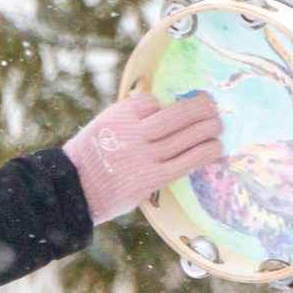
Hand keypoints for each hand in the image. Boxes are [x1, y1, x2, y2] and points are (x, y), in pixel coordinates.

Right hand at [64, 92, 223, 223]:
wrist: (73, 190)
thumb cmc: (91, 157)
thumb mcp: (102, 126)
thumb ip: (128, 117)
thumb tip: (160, 107)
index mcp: (117, 118)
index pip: (149, 102)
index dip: (163, 104)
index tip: (169, 107)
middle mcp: (131, 135)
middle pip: (173, 117)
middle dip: (198, 109)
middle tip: (213, 104)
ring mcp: (141, 157)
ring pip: (181, 138)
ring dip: (205, 129)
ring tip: (218, 124)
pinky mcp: (149, 179)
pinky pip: (183, 163)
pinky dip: (202, 153)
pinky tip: (215, 147)